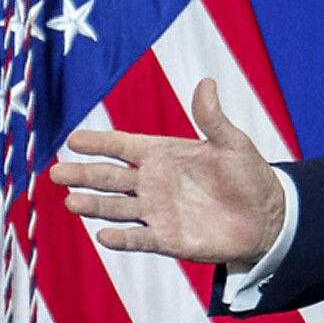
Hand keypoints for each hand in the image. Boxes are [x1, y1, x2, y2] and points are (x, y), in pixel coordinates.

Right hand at [54, 85, 292, 269]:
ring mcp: (157, 212)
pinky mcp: (167, 239)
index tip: (73, 140)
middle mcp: (153, 183)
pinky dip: (123, 238)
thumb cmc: (249, 176)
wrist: (267, 218)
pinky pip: (140, 239)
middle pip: (110, 178)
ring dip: (94, 205)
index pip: (123, 146)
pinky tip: (105, 236)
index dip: (99, 143)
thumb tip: (206, 83)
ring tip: (71, 201)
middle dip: (84, 174)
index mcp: (163, 154)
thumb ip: (213, 118)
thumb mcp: (233, 143)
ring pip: (117, 207)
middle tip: (56, 172)